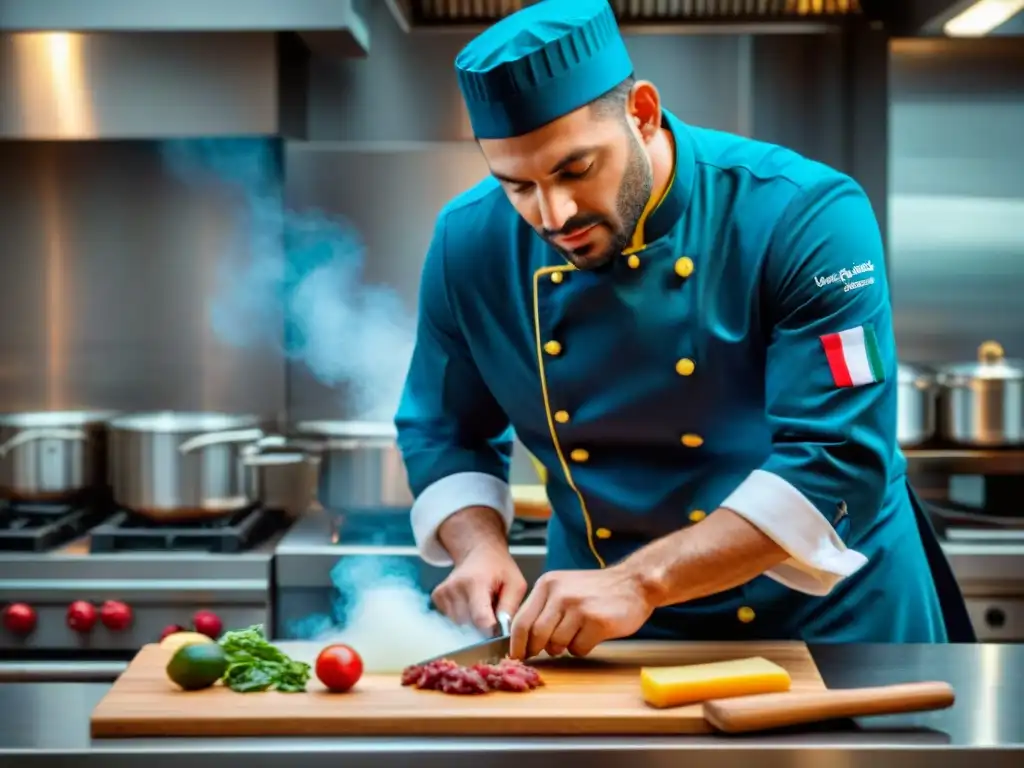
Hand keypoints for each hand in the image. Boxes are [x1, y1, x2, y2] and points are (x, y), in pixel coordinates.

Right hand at [431, 544, 527, 630]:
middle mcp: (455, 587)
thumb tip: (502, 631)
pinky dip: (462, 617)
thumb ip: (511, 607)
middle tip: (492, 610)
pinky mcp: (437, 597)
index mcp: (476, 582)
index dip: (491, 631)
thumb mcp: (516, 583)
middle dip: (483, 625)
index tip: (498, 630)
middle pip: (469, 625)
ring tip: (481, 605)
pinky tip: (469, 604)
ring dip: (472, 622)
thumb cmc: (499, 568)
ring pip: (459, 625)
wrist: (478, 552)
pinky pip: (451, 620)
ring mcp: (443, 592)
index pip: (480, 618)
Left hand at [509, 566, 654, 659]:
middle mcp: (560, 594)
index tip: (518, 655)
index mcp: (547, 584)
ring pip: (556, 644)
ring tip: (576, 635)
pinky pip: (578, 649)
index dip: (517, 643)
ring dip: (564, 648)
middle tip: (547, 651)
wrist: (633, 583)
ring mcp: (578, 607)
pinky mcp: (596, 622)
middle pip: (536, 635)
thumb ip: (543, 608)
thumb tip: (522, 639)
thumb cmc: (596, 590)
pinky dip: (582, 649)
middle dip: (538, 649)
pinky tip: (591, 635)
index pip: (521, 620)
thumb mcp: (563, 588)